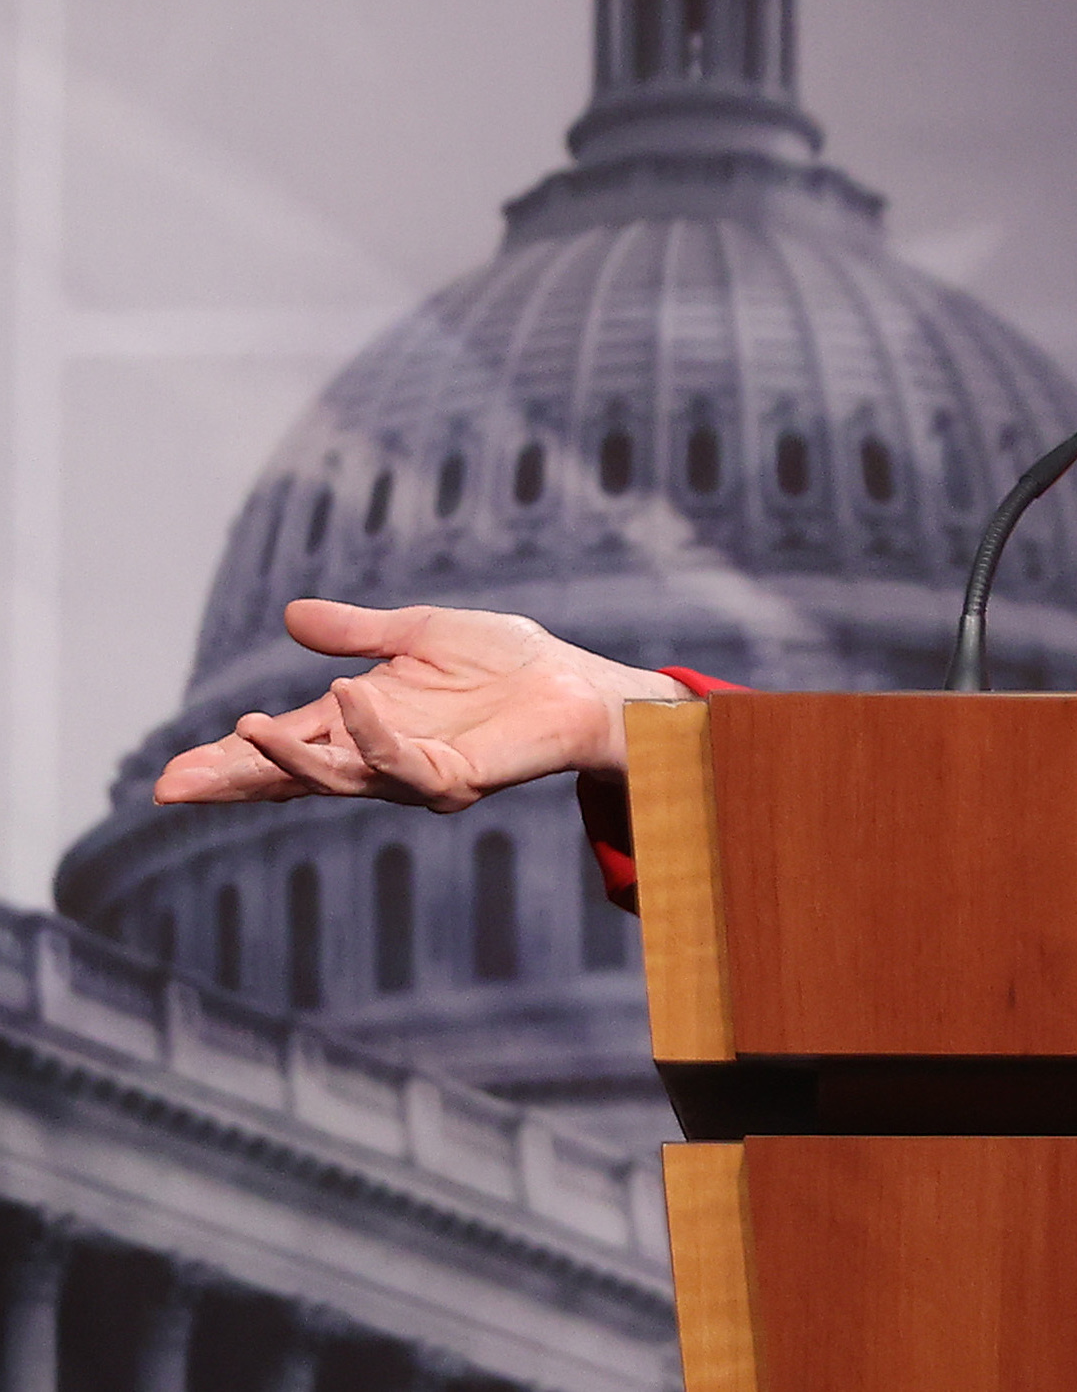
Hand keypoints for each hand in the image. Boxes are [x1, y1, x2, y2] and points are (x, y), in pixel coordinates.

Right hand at [152, 600, 679, 812]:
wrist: (575, 682)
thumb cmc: (505, 663)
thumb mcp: (417, 634)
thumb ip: (355, 632)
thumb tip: (290, 617)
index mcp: (361, 724)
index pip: (283, 746)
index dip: (231, 761)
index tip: (171, 776)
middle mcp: (378, 756)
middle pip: (293, 777)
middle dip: (236, 782)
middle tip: (173, 789)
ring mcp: (414, 772)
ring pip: (337, 779)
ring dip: (289, 758)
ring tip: (243, 732)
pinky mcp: (455, 776)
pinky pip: (402, 760)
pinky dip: (370, 730)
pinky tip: (346, 697)